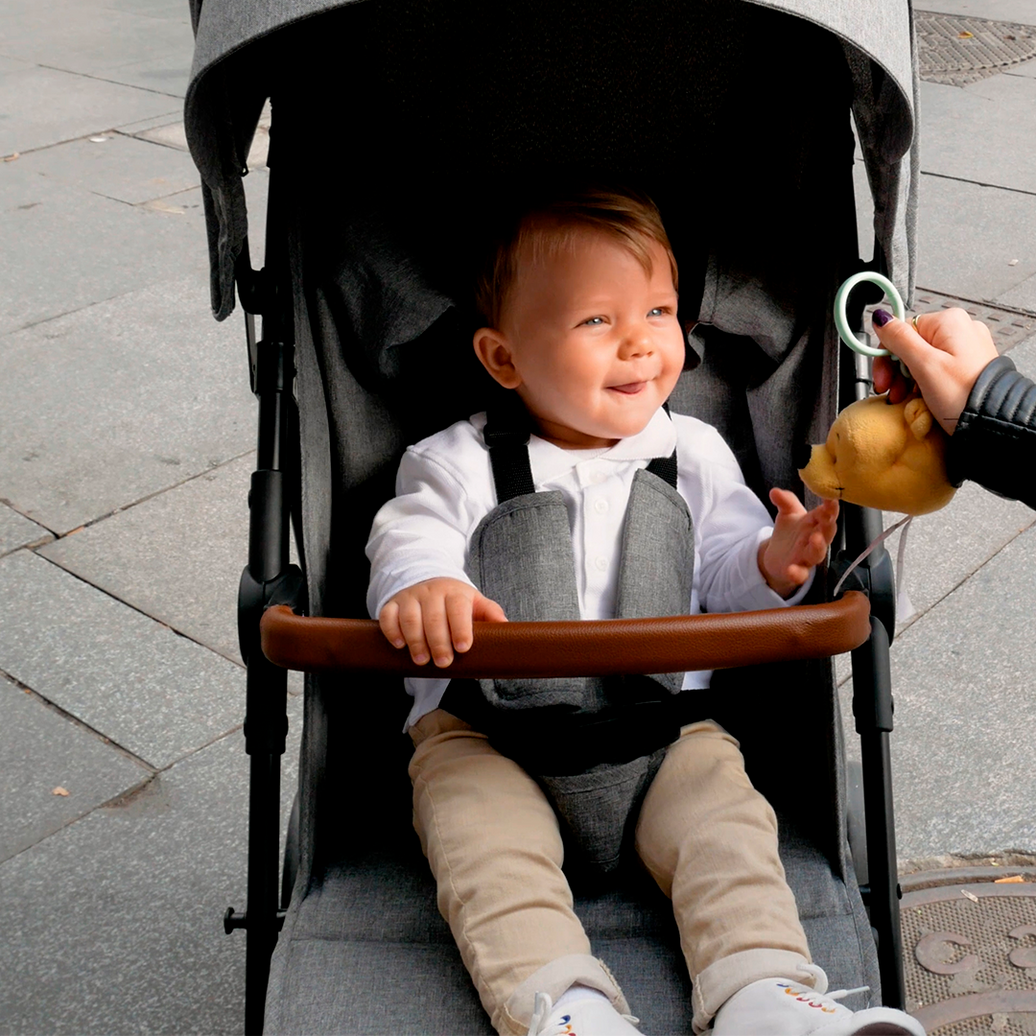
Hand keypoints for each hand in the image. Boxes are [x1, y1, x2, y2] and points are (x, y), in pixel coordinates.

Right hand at [378, 577, 506, 667]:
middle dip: (438, 642)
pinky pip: (388, 615)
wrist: (429, 582)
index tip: (463, 648)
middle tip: (443, 663)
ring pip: (410, 617)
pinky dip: (392, 630)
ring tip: (422, 660)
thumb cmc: (456, 602)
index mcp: (455, 593)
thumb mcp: (475, 603)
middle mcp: (432, 592)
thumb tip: (506, 626)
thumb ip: (491, 613)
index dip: (461, 628)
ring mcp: (410, 597)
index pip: (458, 608)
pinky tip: (399, 645)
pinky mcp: (393, 604)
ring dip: (415, 640)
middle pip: (434, 617)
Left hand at [758, 489, 839, 597]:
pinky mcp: (797, 572)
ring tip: (816, 539)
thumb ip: (785, 501)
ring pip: (817, 554)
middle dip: (828, 525)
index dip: (830, 506)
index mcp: (816, 524)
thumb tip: (774, 491)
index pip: (827, 513)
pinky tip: (791, 570)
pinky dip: (797, 573)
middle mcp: (816, 540)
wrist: (778, 557)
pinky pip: (800, 575)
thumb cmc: (791, 532)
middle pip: (827, 533)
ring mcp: (807, 557)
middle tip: (827, 517)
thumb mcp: (787, 513)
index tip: (831, 496)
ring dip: (818, 547)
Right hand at [871, 308, 998, 433]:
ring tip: (906, 399)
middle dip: (897, 370)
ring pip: (923, 357)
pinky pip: (938, 368)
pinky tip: (922, 397)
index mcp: (949, 322)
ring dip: (909, 379)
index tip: (883, 380)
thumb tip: (881, 318)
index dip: (887, 357)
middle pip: (912, 344)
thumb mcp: (924, 364)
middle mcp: (961, 329)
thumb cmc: (963, 394)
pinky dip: (925, 382)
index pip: (901, 331)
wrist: (994, 420)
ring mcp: (967, 347)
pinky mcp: (969, 364)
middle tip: (892, 392)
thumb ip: (899, 339)